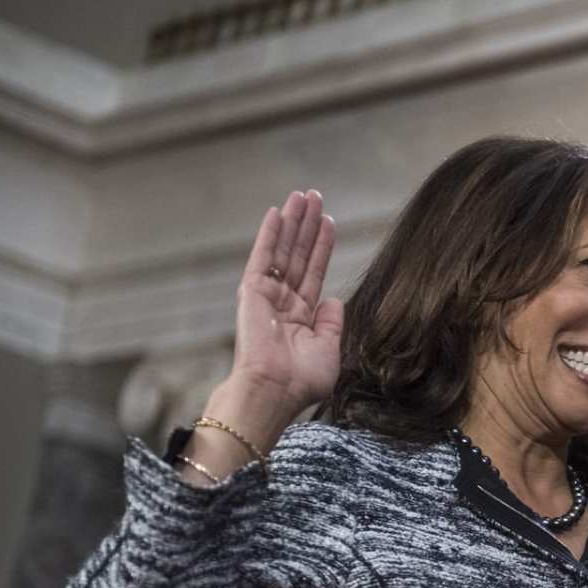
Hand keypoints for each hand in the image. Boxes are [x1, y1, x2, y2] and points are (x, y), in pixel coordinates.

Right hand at [206, 190, 341, 452]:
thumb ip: (332, 324)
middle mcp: (284, 302)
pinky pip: (264, 256)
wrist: (273, 392)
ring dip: (294, 222)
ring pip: (284, 250)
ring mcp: (267, 295)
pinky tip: (278, 212)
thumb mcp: (328, 352)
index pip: (314, 273)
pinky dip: (270, 234)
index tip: (329, 221)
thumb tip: (334, 300)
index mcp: (301, 318)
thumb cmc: (299, 383)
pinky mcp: (252, 291)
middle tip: (315, 196)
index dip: (322, 246)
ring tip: (303, 195)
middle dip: (307, 225)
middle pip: (299, 254)